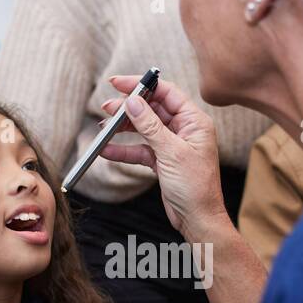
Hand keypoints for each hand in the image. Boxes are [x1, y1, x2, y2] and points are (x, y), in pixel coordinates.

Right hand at [99, 74, 229, 240]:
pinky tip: (106, 151)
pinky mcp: (162, 161)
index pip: (166, 92)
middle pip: (152, 109)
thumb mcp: (171, 152)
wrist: (198, 219)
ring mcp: (172, 145)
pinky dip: (123, 150)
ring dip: (123, 128)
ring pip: (143, 129)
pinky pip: (140, 149)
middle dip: (129, 108)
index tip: (119, 83)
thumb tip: (133, 102)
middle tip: (107, 108)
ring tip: (104, 127)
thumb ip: (150, 126)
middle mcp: (184, 130)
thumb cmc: (195, 187)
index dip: (143, 85)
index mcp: (194, 121)